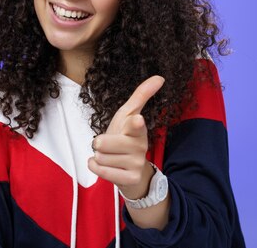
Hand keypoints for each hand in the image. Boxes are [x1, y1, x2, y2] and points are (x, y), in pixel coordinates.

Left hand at [88, 75, 164, 197]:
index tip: (137, 120)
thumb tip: (160, 77)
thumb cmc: (125, 136)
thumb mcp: (128, 114)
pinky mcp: (129, 179)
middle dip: (98, 143)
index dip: (134, 124)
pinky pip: (101, 171)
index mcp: (138, 128)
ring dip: (98, 156)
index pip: (135, 125)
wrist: (129, 168)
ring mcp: (136, 163)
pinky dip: (96, 167)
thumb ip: (141, 96)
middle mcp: (140, 146)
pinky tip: (104, 165)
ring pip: (100, 157)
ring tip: (109, 155)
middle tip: (107, 144)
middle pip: (103, 143)